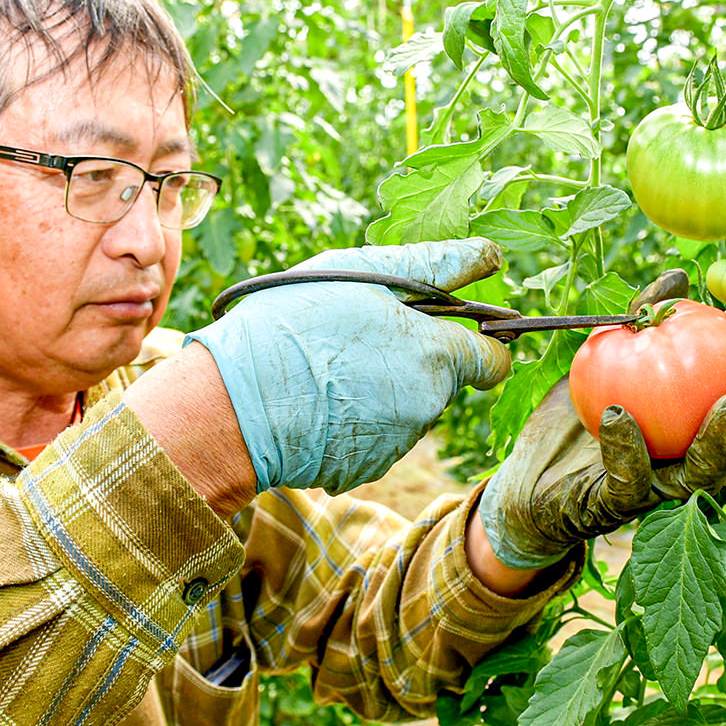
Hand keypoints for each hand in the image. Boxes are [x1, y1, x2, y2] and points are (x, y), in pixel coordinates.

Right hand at [185, 239, 510, 494]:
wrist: (232, 403)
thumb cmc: (294, 324)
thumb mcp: (362, 273)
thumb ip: (434, 265)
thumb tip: (491, 256)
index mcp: (434, 357)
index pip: (492, 360)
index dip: (477, 341)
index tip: (448, 330)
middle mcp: (425, 408)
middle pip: (442, 382)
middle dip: (415, 360)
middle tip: (359, 337)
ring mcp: (394, 445)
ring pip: (406, 410)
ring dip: (381, 388)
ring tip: (328, 367)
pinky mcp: (362, 469)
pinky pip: (372, 438)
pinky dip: (353, 420)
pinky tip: (317, 400)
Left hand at [479, 270, 725, 569]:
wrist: (530, 474)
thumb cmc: (581, 410)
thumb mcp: (609, 355)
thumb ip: (642, 318)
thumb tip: (677, 277)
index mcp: (701, 433)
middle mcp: (689, 468)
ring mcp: (655, 492)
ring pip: (703, 475)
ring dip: (721, 439)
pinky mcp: (613, 507)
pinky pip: (628, 481)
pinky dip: (627, 448)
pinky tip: (619, 415)